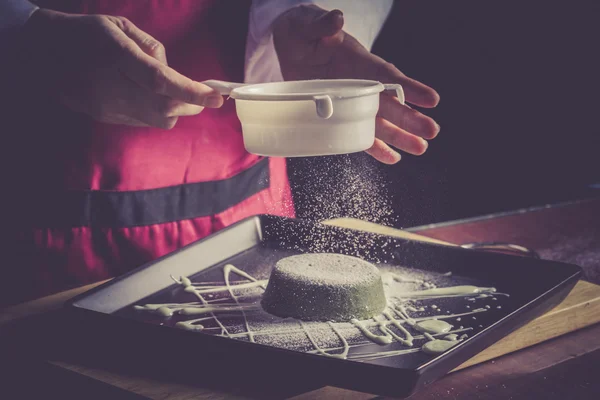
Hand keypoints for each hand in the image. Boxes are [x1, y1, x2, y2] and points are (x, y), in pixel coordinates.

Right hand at [21, 9, 223, 128]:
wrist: (43, 52)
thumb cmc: (86, 33)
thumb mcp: (120, 26)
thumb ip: (152, 49)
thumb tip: (172, 73)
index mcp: (117, 57)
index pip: (161, 81)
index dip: (191, 92)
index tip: (216, 98)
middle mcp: (113, 86)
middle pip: (164, 109)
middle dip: (190, 105)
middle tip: (204, 98)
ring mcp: (108, 106)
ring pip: (157, 120)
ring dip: (174, 110)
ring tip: (173, 94)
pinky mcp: (105, 117)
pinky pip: (142, 121)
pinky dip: (155, 112)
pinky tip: (148, 97)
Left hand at [273, 5, 439, 163]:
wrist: (289, 45)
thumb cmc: (304, 32)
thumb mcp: (310, 26)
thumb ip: (323, 26)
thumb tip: (336, 19)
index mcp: (358, 62)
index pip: (387, 76)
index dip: (408, 88)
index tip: (431, 99)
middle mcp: (361, 84)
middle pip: (389, 104)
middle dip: (409, 118)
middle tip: (431, 131)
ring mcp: (353, 101)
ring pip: (380, 122)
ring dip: (399, 136)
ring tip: (420, 149)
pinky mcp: (340, 113)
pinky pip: (360, 133)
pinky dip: (375, 147)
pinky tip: (393, 158)